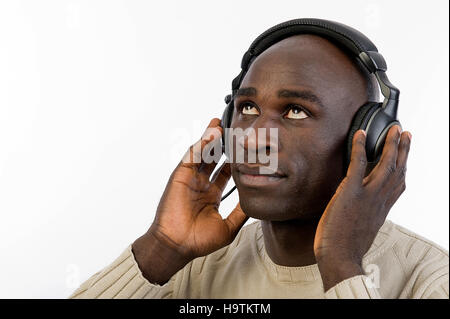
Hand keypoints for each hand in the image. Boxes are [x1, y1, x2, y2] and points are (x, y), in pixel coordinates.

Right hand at [133, 118, 247, 283]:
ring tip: (222, 124)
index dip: (236, 159)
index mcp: (211, 194)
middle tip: (236, 130)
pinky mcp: (181, 175)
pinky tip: (212, 134)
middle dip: (224, 144)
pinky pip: (192, 156)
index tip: (248, 149)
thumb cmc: (199, 240)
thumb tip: (256, 202)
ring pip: (203, 153)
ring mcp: (191, 178)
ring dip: (212, 138)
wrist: (178, 246)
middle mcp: (201, 184)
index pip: (226, 171)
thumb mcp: (228, 227)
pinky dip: (201, 144)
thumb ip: (241, 213)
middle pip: (214, 158)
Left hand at [314, 125, 411, 290]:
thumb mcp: (360, 229)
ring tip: (394, 129)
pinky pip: (358, 164)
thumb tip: (359, 209)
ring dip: (391, 144)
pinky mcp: (351, 191)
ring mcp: (367, 195)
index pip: (397, 185)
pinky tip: (360, 135)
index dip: (403, 168)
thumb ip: (364, 215)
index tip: (404, 157)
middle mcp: (379, 200)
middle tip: (405, 134)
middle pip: (397, 170)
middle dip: (402, 150)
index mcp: (381, 209)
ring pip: (386, 164)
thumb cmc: (344, 248)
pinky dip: (359, 147)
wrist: (339, 258)